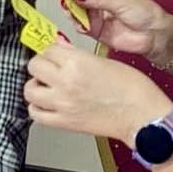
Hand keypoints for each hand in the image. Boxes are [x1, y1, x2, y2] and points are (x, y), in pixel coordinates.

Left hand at [25, 41, 171, 142]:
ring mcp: (62, 104)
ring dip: (36, 86)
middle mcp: (65, 82)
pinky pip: (36, 115)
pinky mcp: (64, 122)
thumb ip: (77, 55)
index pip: (48, 49)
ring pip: (29, 91)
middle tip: (50, 68)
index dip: (52, 50)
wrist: (142, 116)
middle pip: (34, 66)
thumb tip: (61, 48)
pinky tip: (46, 104)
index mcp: (77, 63)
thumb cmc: (133, 89)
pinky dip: (37, 108)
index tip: (56, 54)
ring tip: (46, 86)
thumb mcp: (105, 61)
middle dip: (42, 65)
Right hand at [71, 0, 172, 59]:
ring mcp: (95, 13)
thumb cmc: (146, 13)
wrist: (154, 35)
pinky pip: (79, 25)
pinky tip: (80, 22)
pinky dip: (77, 23)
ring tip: (72, 9)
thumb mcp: (120, 0)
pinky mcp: (94, 29)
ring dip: (71, 9)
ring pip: (74, 9)